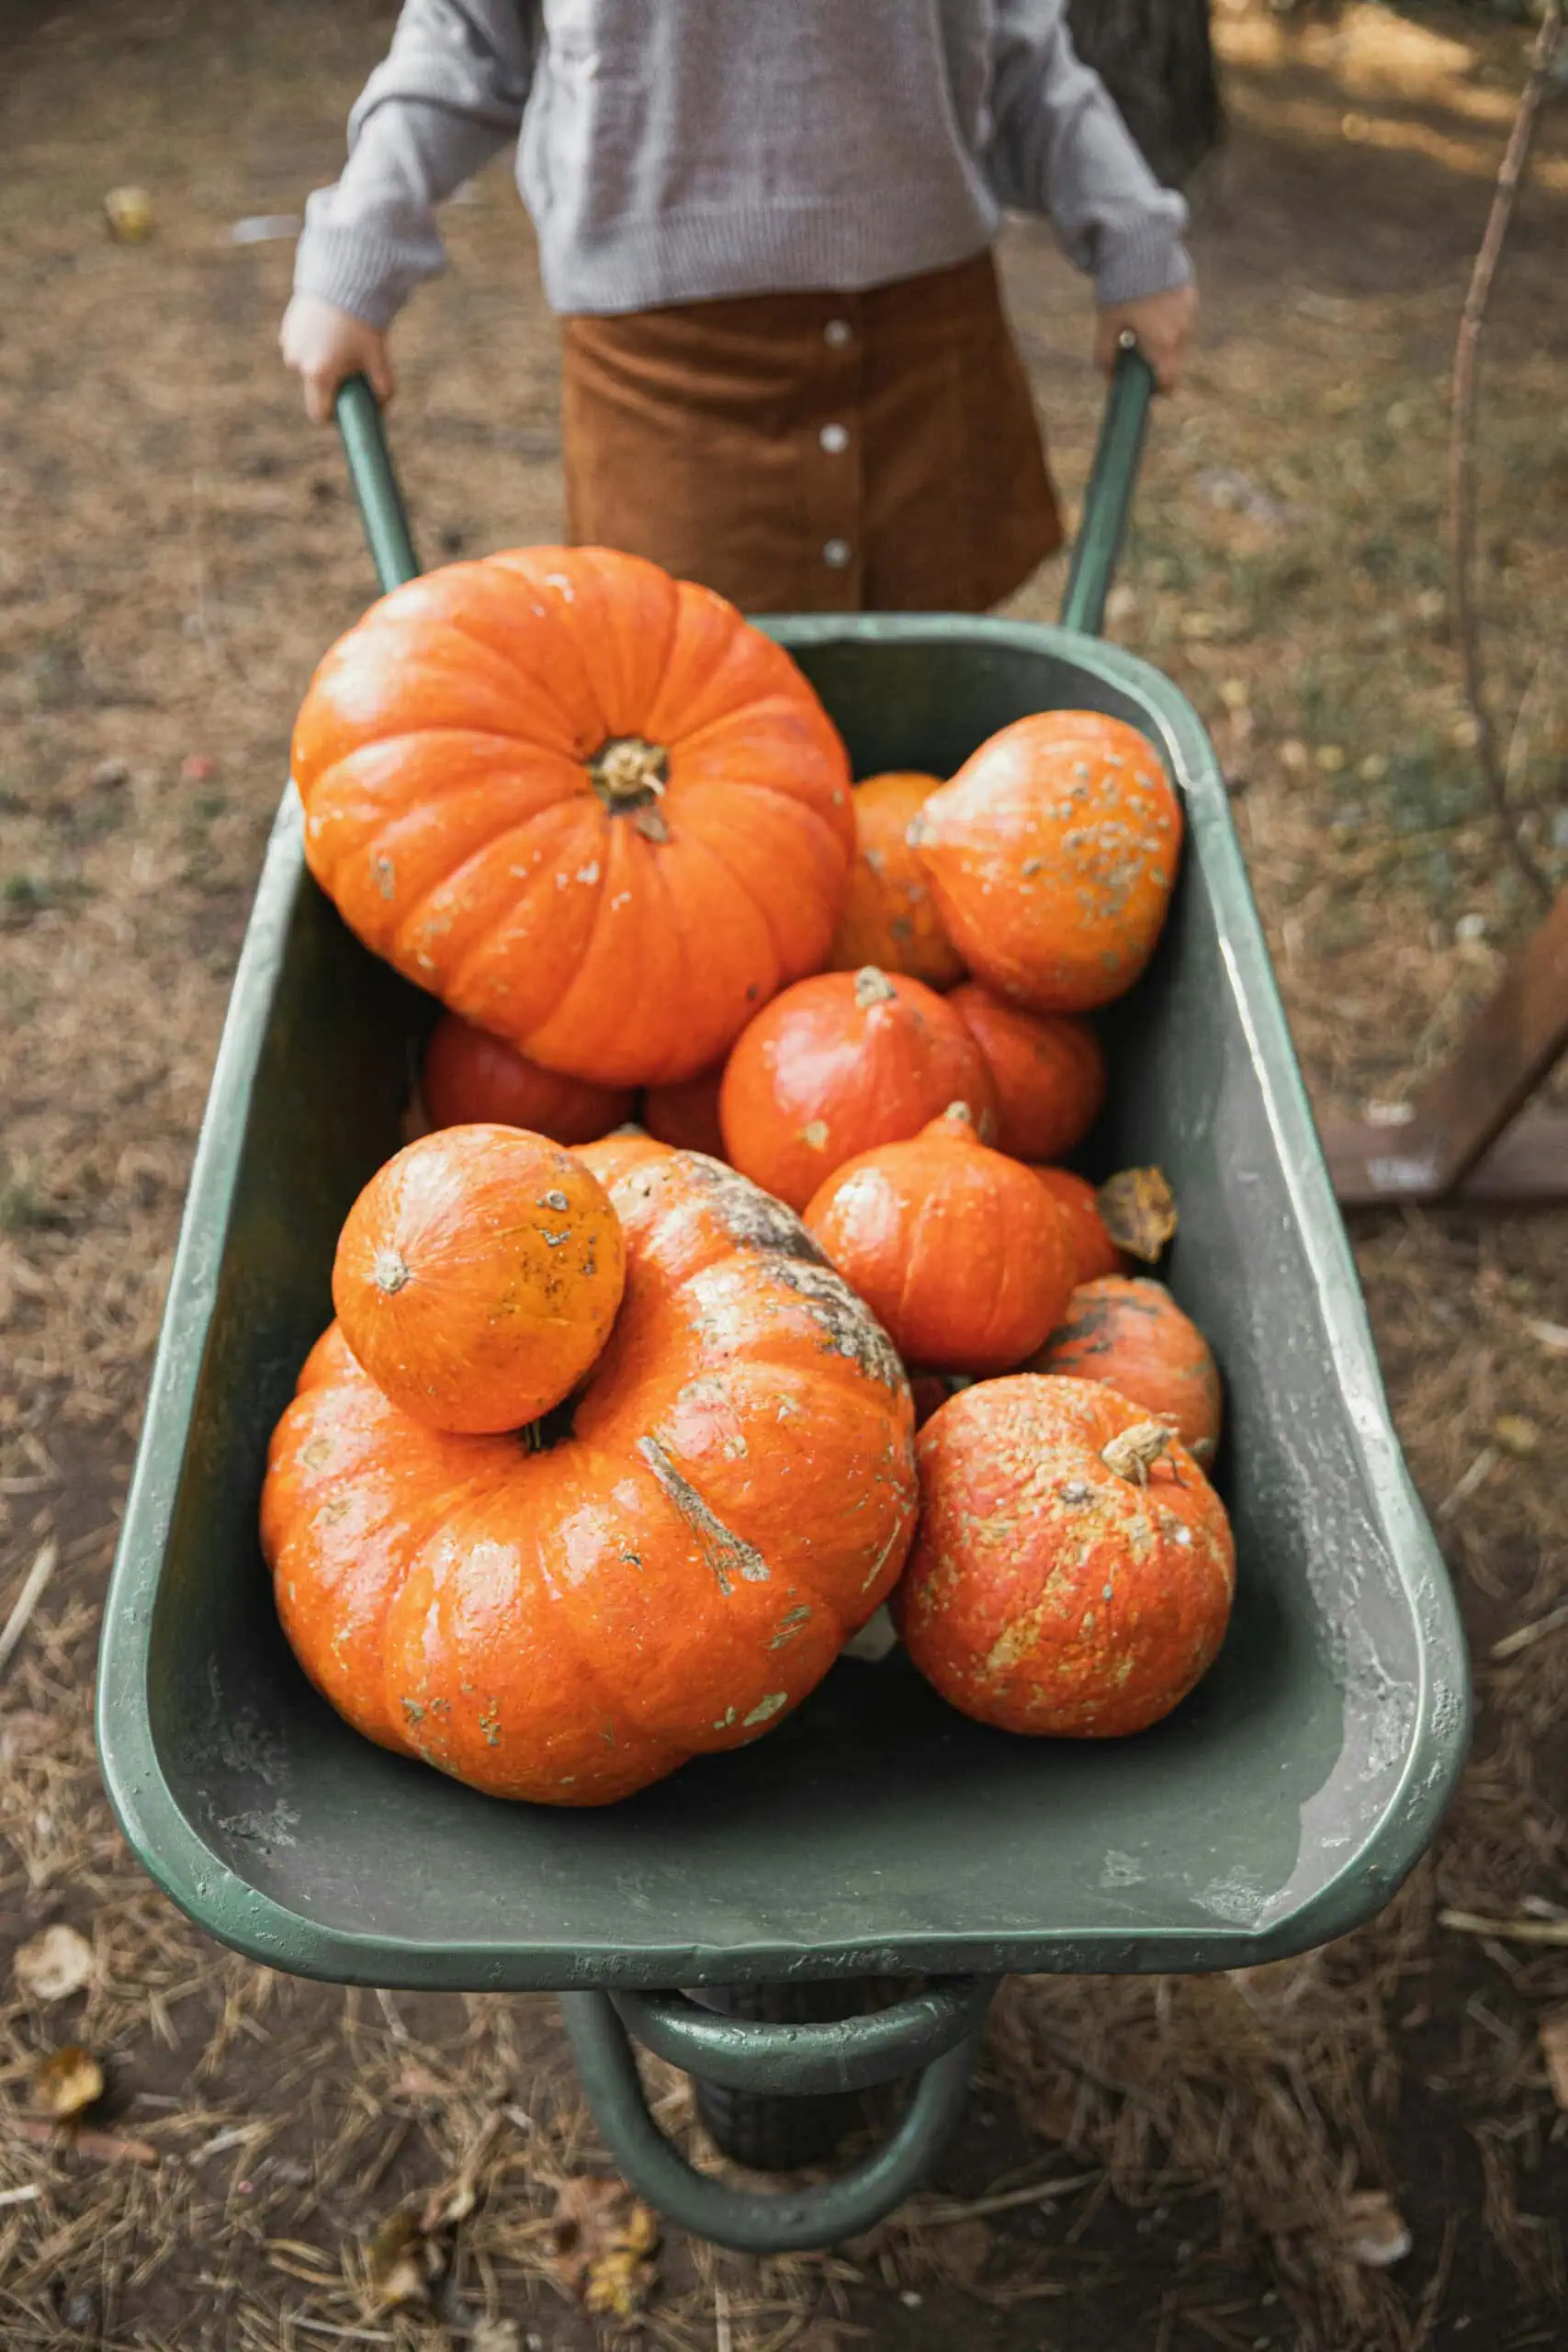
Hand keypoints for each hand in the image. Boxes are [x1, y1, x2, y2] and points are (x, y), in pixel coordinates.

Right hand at [280, 294, 394, 424]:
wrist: (342, 277)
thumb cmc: (363, 321)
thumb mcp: (377, 357)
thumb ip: (383, 389)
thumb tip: (381, 409)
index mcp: (318, 374)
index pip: (319, 414)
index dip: (334, 417)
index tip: (345, 412)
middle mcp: (298, 361)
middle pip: (314, 389)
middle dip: (330, 386)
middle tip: (350, 370)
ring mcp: (288, 344)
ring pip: (306, 367)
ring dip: (320, 363)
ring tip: (340, 344)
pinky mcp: (286, 328)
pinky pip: (300, 347)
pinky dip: (313, 345)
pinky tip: (328, 330)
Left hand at [1094, 281, 1197, 392]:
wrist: (1139, 248)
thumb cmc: (1120, 290)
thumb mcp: (1106, 326)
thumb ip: (1105, 357)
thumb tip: (1109, 377)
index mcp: (1162, 344)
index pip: (1169, 382)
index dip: (1156, 389)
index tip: (1144, 387)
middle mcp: (1182, 331)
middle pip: (1176, 363)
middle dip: (1159, 365)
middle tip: (1140, 356)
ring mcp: (1190, 313)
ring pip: (1181, 341)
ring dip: (1166, 343)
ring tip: (1145, 327)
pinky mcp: (1191, 295)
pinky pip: (1183, 319)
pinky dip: (1171, 321)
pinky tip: (1154, 307)